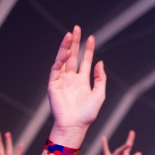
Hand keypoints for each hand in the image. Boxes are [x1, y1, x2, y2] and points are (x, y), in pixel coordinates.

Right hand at [48, 26, 106, 142]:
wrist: (75, 126)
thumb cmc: (87, 114)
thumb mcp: (99, 94)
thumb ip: (100, 78)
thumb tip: (100, 62)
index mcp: (82, 81)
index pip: (85, 60)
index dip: (88, 49)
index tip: (92, 37)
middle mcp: (71, 78)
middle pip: (72, 56)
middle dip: (74, 42)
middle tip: (76, 28)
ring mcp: (62, 80)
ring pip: (63, 60)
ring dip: (65, 47)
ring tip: (69, 34)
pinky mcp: (53, 84)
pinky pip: (56, 69)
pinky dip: (60, 60)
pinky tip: (65, 52)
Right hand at [102, 130, 141, 154]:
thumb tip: (139, 153)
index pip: (128, 147)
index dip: (130, 139)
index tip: (132, 132)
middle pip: (125, 152)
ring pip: (120, 151)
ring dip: (124, 151)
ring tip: (129, 144)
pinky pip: (106, 151)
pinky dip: (104, 145)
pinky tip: (103, 138)